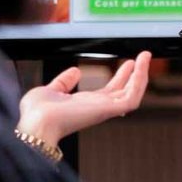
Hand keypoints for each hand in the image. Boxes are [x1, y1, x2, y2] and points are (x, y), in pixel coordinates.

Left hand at [17, 51, 150, 144]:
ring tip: (145, 57)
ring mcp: (104, 110)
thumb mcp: (50, 91)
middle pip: (124, 92)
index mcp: (84, 105)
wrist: (36, 124)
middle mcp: (97, 108)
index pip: (109, 92)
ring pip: (132, 94)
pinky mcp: (108, 110)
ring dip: (141, 75)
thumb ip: (63, 82)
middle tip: (143, 58)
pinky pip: (132, 97)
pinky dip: (139, 81)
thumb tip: (75, 72)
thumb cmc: (37, 114)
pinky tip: (140, 65)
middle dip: (135, 75)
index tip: (128, 64)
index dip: (120, 77)